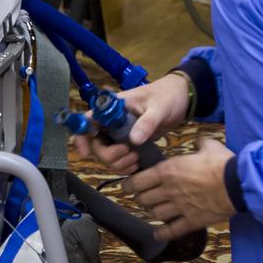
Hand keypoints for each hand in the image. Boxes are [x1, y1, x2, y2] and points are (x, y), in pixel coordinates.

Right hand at [73, 73, 191, 174]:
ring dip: (117, 163)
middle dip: (108, 155)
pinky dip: (124, 166)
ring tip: (136, 161)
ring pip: (106, 153)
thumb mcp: (158, 108)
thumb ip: (146, 123)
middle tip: (128, 154)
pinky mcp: (129, 142)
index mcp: (112, 107)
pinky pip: (118, 158)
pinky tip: (136, 166)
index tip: (85, 153)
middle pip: (96, 143)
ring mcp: (119, 133)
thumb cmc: (166, 97)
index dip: (80, 136)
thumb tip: (134, 141)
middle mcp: (111, 121)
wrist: (181, 99)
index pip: (87, 120)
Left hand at [123, 137, 236, 240]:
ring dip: (151, 211)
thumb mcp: (208, 146)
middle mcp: (169, 190)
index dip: (128, 184)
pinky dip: (162, 233)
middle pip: (143, 199)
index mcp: (168, 171)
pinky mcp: (192, 221)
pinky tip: (158, 233)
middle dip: (140, 198)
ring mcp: (180, 207)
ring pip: (155, 213)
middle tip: (141, 196)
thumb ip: (198, 143)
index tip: (127, 185)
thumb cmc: (222, 163)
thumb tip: (199, 142)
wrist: (239, 185)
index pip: (137, 181)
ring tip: (152, 209)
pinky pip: (172, 230)